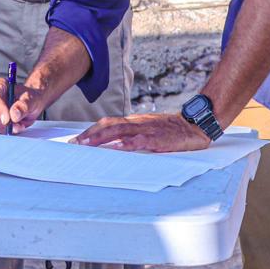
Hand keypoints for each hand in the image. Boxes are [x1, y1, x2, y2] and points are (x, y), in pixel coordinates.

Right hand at [0, 77, 50, 134]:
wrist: (31, 104)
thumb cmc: (31, 98)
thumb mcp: (32, 99)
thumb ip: (24, 105)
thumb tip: (14, 115)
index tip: (7, 120)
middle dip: (3, 123)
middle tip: (18, 126)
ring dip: (5, 128)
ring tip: (20, 125)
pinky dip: (6, 131)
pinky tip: (16, 127)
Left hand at [74, 112, 210, 152]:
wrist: (194, 126)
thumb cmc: (171, 130)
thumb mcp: (149, 129)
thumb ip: (133, 134)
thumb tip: (114, 144)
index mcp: (135, 121)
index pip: (109, 123)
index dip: (92, 130)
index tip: (78, 139)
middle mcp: (138, 122)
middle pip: (109, 125)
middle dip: (91, 134)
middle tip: (76, 143)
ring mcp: (147, 129)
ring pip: (120, 131)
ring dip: (102, 138)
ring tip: (88, 145)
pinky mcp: (157, 138)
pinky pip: (139, 140)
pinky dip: (126, 143)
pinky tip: (116, 147)